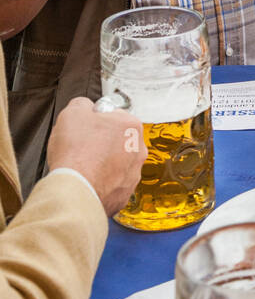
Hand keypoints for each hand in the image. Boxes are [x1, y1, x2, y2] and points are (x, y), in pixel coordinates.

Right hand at [46, 97, 144, 216]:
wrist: (74, 188)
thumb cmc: (76, 153)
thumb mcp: (73, 112)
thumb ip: (83, 104)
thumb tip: (84, 107)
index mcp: (131, 126)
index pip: (114, 116)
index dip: (96, 119)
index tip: (87, 125)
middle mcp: (138, 150)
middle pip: (118, 140)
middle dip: (102, 142)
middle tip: (83, 146)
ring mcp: (133, 174)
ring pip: (117, 163)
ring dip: (103, 163)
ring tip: (83, 165)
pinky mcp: (123, 194)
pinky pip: (112, 184)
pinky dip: (101, 182)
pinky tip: (87, 179)